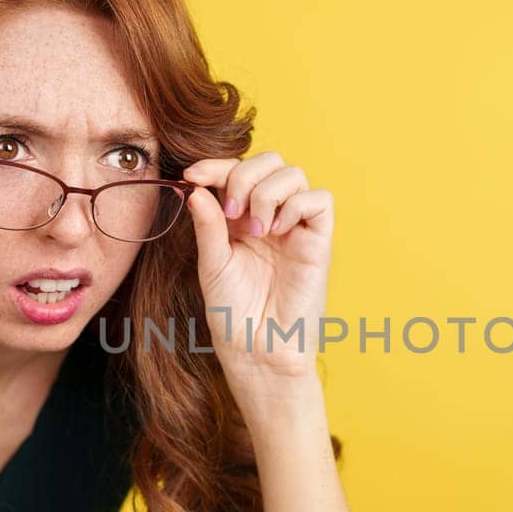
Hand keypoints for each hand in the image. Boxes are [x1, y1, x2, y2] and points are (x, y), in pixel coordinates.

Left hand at [182, 151, 332, 386]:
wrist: (258, 350)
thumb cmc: (233, 313)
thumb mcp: (212, 264)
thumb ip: (207, 225)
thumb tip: (196, 188)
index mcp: (241, 219)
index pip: (235, 171)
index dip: (216, 165)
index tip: (192, 176)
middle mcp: (270, 216)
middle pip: (270, 161)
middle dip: (244, 175)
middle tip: (230, 211)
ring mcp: (295, 227)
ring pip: (294, 174)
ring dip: (267, 191)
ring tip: (255, 229)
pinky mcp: (318, 241)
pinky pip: (319, 200)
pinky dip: (296, 205)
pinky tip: (277, 231)